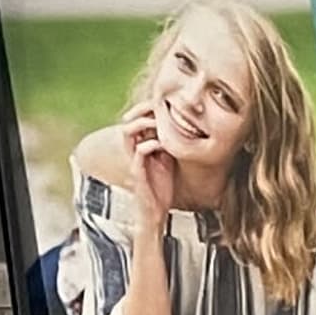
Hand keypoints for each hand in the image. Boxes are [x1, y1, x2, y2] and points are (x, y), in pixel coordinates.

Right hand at [121, 108, 178, 222]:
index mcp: (141, 144)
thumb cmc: (162, 186)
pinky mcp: (137, 172)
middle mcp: (134, 149)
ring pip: (129, 132)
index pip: (139, 118)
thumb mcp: (169, 159)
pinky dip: (149, 144)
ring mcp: (134, 160)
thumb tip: (187, 126)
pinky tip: (162, 144)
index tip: (167, 103)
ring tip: (159, 123)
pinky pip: (139, 151)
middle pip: (131, 120)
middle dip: (145, 111)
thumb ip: (172, 143)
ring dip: (144, 123)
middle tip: (162, 107)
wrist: (155, 212)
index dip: (149, 107)